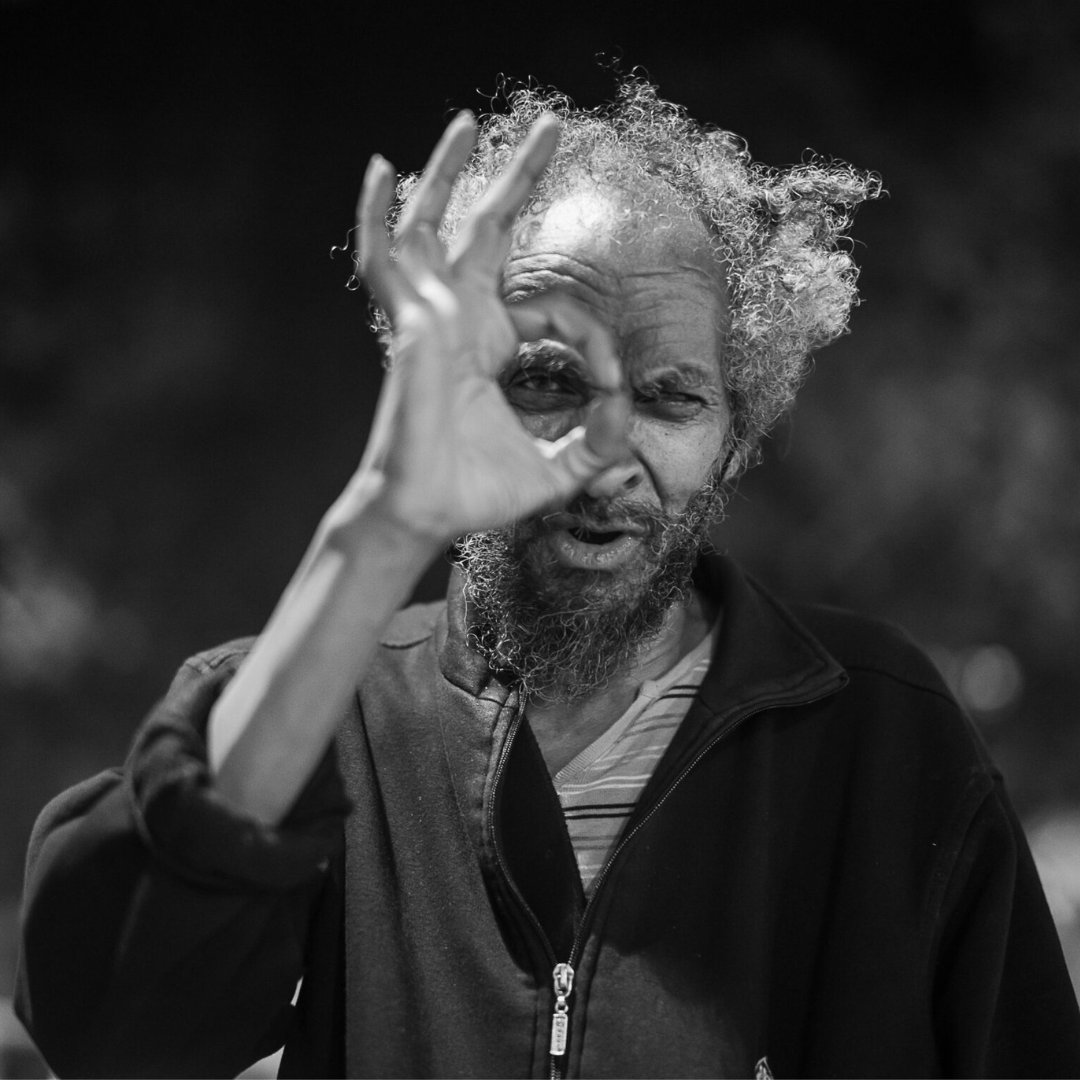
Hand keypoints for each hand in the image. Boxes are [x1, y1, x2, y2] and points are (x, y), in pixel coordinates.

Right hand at [350, 110, 630, 544]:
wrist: (430, 515)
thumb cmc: (479, 493)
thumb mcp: (559, 469)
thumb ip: (600, 443)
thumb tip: (624, 408)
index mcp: (491, 347)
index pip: (554, 311)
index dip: (594, 340)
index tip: (612, 385)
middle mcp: (459, 321)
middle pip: (488, 229)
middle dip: (520, 176)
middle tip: (554, 125)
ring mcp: (430, 318)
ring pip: (431, 226)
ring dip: (449, 172)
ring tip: (467, 122)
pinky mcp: (412, 326)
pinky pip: (383, 261)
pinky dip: (376, 216)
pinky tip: (381, 171)